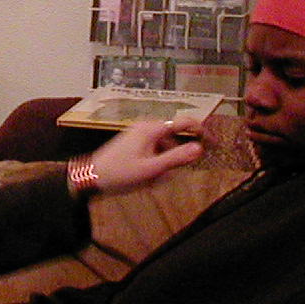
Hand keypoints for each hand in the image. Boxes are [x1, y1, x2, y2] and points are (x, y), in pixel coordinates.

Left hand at [87, 117, 203, 193]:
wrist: (90, 178)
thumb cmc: (120, 173)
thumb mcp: (152, 169)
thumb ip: (176, 158)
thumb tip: (199, 149)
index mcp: (151, 128)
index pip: (184, 122)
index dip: (201, 130)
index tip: (214, 142)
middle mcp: (146, 127)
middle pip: (173, 140)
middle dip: (173, 159)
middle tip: (164, 176)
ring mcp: (139, 135)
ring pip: (163, 149)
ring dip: (163, 165)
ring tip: (151, 181)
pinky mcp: (134, 145)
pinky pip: (153, 153)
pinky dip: (154, 165)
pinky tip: (145, 179)